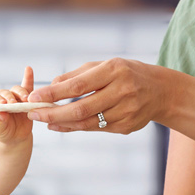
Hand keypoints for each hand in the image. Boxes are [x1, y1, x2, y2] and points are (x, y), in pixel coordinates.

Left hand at [0, 65, 33, 144]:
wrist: (15, 136)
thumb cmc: (3, 132)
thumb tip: (2, 115)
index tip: (3, 105)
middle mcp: (3, 98)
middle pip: (6, 92)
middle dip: (10, 97)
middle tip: (14, 104)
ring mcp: (15, 97)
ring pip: (17, 90)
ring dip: (22, 93)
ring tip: (26, 100)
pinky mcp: (26, 98)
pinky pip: (27, 86)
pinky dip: (28, 77)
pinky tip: (29, 69)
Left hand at [27, 58, 164, 134]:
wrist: (161, 91)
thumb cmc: (127, 73)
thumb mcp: (105, 65)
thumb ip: (77, 75)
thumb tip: (50, 86)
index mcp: (114, 70)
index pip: (78, 85)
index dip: (54, 93)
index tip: (34, 97)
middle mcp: (122, 91)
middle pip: (81, 108)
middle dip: (53, 113)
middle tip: (33, 114)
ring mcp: (127, 111)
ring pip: (88, 123)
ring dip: (62, 123)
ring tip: (46, 121)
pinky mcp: (127, 126)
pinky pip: (97, 129)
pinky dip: (77, 128)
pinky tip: (63, 125)